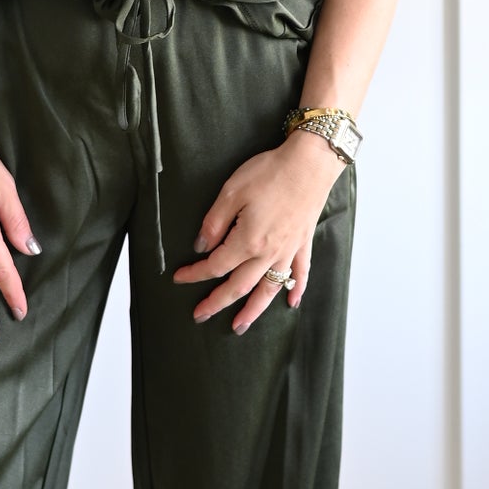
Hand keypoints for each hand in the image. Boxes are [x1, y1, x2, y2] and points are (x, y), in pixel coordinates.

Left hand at [170, 135, 342, 331]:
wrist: (309, 163)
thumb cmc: (269, 173)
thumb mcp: (231, 192)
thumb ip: (214, 222)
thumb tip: (201, 246)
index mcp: (247, 241)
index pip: (216, 265)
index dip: (195, 274)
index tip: (179, 278)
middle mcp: (268, 252)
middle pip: (239, 286)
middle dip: (217, 302)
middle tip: (200, 316)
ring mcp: (289, 250)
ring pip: (269, 289)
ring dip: (254, 310)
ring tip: (240, 326)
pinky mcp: (303, 243)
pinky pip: (300, 273)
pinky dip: (296, 289)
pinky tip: (291, 302)